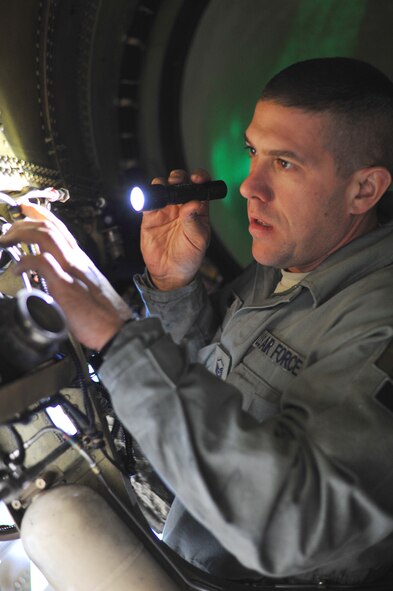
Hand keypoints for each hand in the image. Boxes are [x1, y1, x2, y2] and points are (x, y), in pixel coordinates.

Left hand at [0, 203, 131, 349]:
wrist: (117, 328)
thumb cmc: (104, 314)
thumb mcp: (87, 287)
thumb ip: (70, 278)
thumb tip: (51, 279)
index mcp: (81, 260)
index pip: (61, 229)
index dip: (41, 215)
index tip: (27, 209)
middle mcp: (76, 260)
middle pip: (49, 227)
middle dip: (24, 223)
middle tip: (8, 230)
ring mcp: (71, 270)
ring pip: (46, 236)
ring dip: (22, 234)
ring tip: (7, 241)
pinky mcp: (65, 285)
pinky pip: (42, 262)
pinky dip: (24, 261)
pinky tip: (16, 269)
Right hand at [140, 169, 210, 290]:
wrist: (170, 273)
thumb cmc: (189, 256)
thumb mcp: (198, 240)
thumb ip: (194, 221)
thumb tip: (193, 203)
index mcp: (198, 207)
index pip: (200, 186)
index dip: (199, 177)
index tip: (197, 178)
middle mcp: (181, 204)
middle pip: (180, 181)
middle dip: (179, 177)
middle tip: (177, 183)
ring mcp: (165, 209)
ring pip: (163, 187)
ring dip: (163, 184)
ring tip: (164, 192)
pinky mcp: (150, 215)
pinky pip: (147, 201)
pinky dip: (147, 197)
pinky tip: (149, 201)